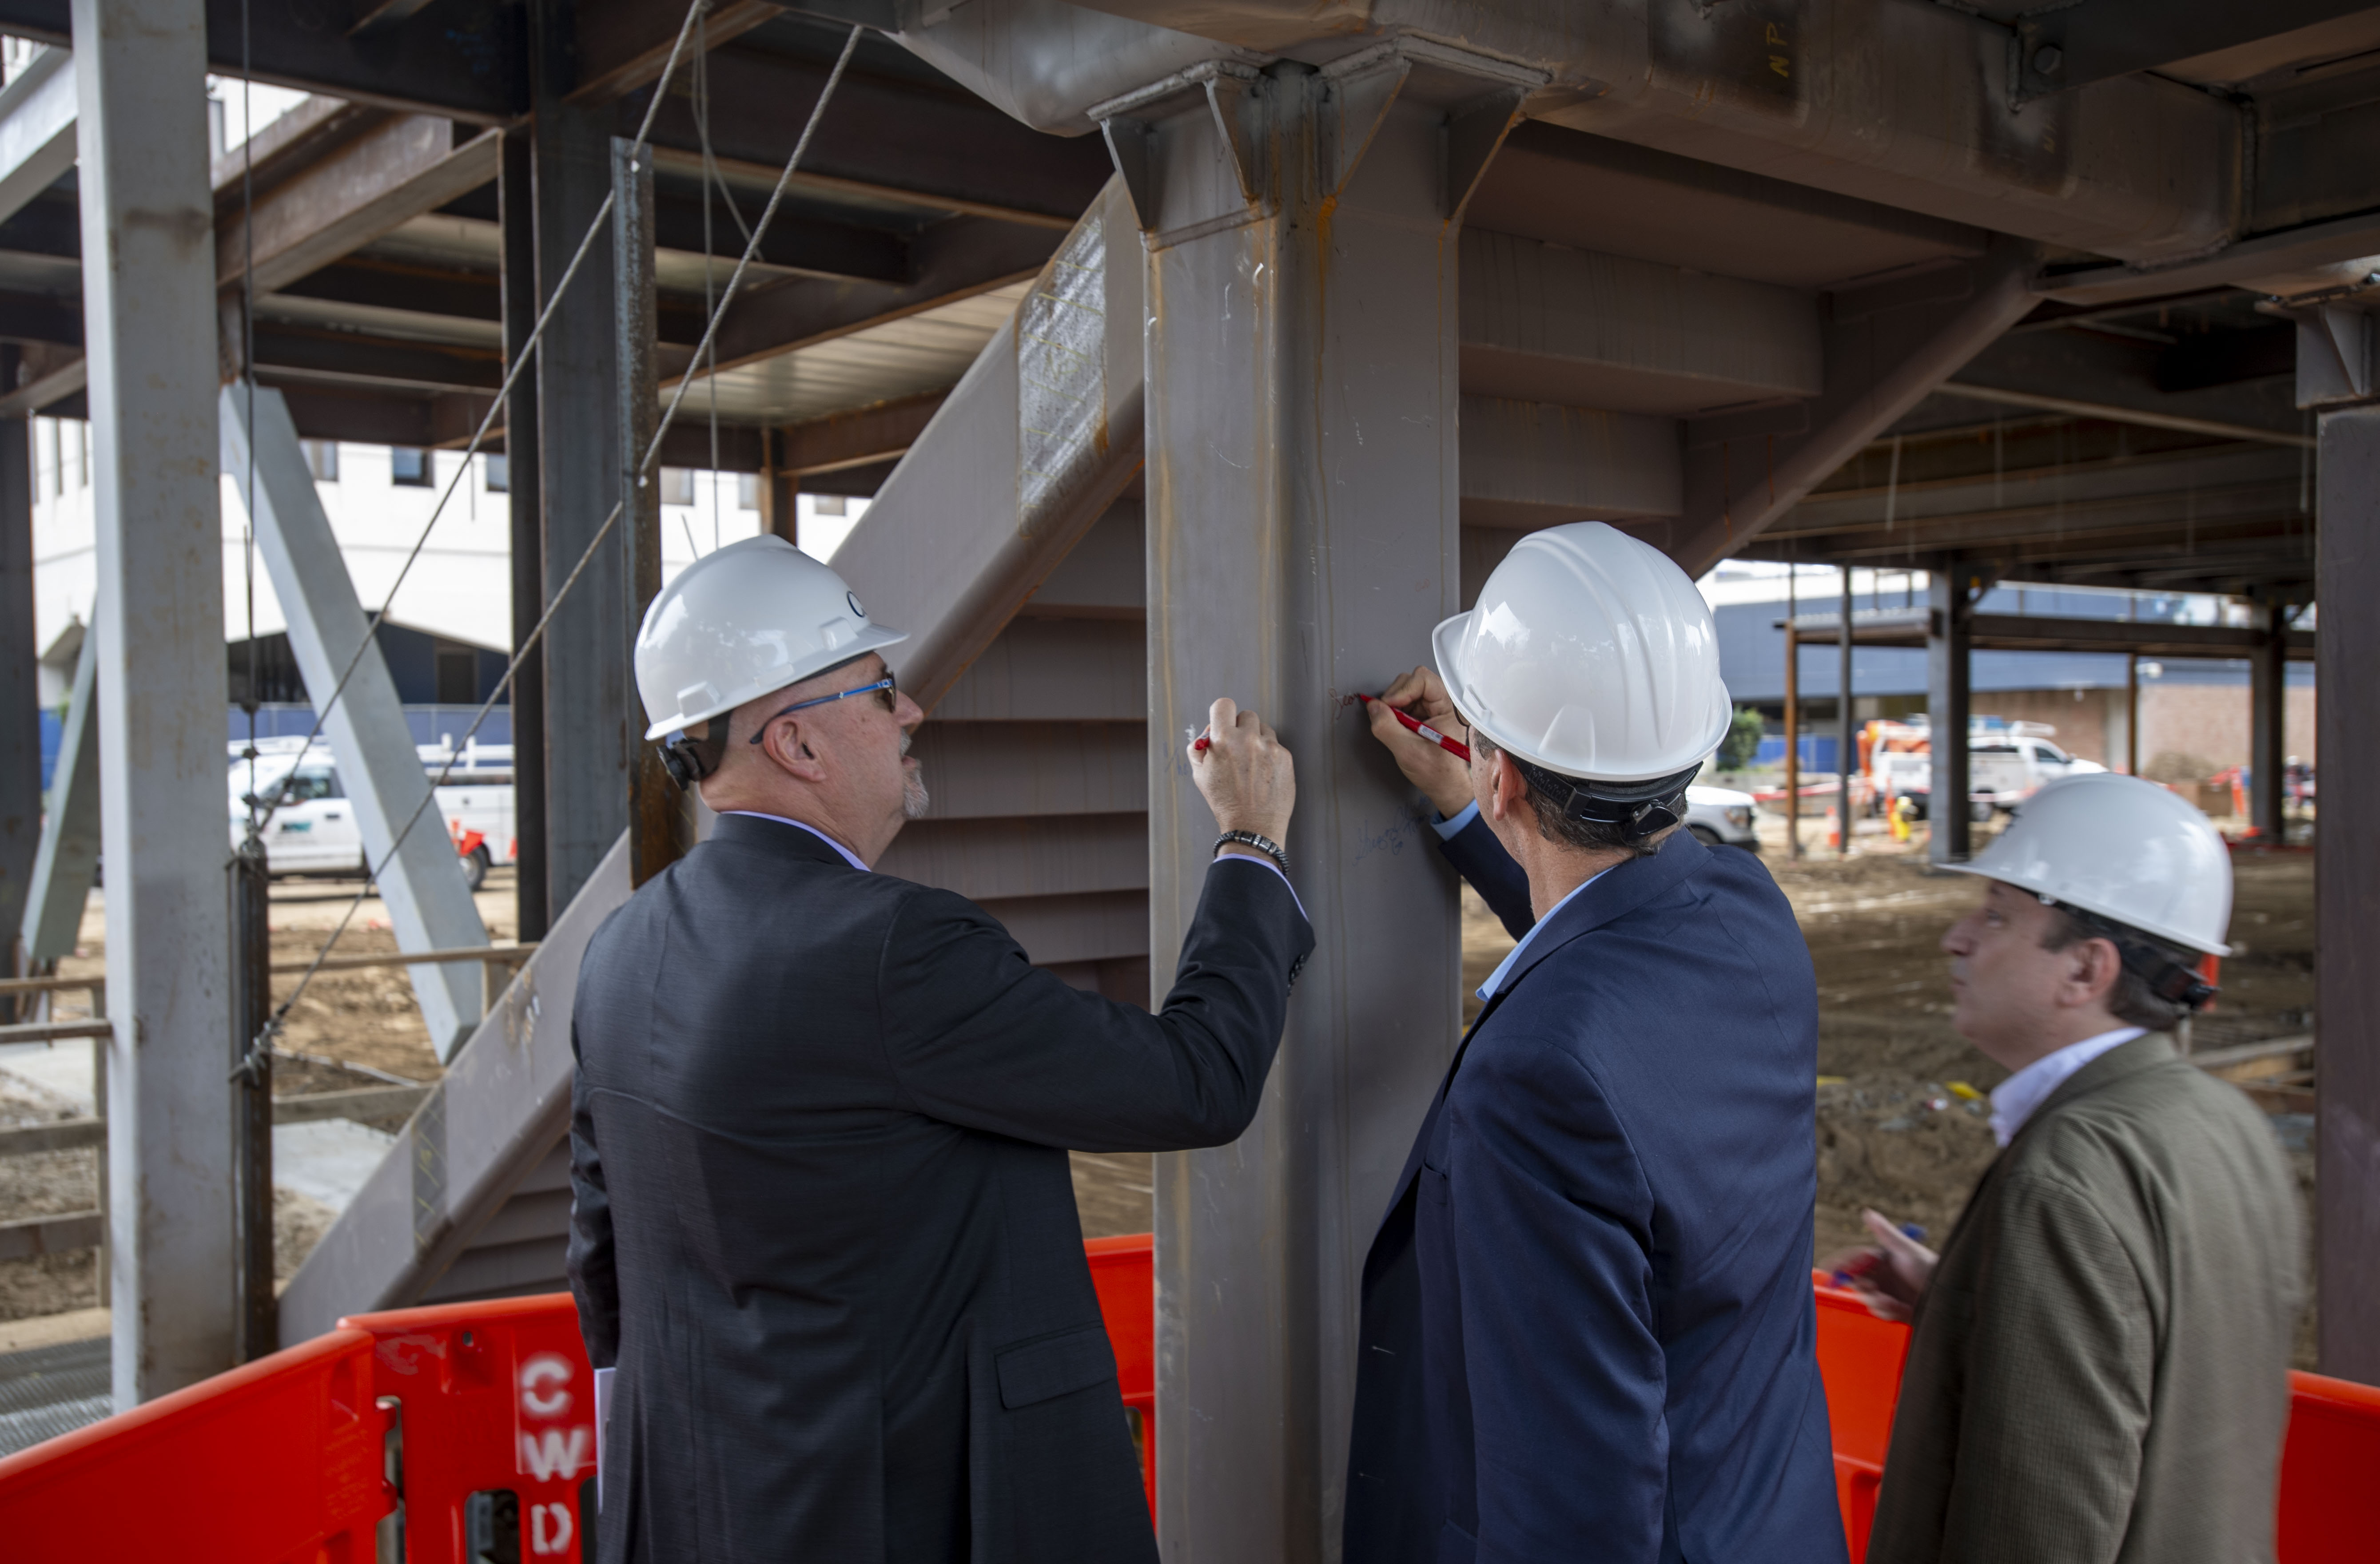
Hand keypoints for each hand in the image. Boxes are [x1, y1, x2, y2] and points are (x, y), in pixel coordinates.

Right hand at [1190, 697, 1294, 848]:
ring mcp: (1269, 747)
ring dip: (1257, 740)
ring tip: (1252, 765)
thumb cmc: (1224, 803)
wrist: (1252, 826)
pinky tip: (1264, 774)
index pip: (1223, 705)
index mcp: (1223, 740)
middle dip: (1241, 729)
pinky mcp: (1285, 757)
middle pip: (1246, 715)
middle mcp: (1247, 739)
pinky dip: (1270, 755)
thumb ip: (1199, 748)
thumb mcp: (1200, 775)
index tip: (1224, 724)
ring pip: (1263, 729)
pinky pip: (1276, 745)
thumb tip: (1209, 732)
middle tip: (1237, 750)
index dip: (1222, 714)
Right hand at [1366, 665, 1471, 818]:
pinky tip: (1398, 728)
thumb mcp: (1407, 751)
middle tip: (1388, 717)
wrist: (1446, 788)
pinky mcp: (1424, 714)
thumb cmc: (1435, 773)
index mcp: (1449, 707)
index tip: (1390, 707)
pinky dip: (1395, 712)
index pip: (1423, 679)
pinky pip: (1404, 702)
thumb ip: (1387, 727)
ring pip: (1406, 690)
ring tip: (1395, 726)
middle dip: (1396, 697)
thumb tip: (1372, 706)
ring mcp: (1433, 708)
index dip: (1403, 690)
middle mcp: (1442, 703)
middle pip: (1413, 681)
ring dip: (1394, 705)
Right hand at [1819, 1209, 1938, 1322]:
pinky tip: (1901, 1308)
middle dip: (1863, 1287)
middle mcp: (1882, 1275)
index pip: (1854, 1260)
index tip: (1829, 1270)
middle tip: (1873, 1289)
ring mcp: (1888, 1292)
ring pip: (1868, 1299)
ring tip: (1892, 1302)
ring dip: (1878, 1302)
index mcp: (1881, 1259)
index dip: (1841, 1264)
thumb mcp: (1907, 1249)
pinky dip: (1888, 1311)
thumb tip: (1867, 1212)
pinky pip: (1880, 1312)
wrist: (1950, 1296)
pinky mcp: (1895, 1309)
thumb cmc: (1931, 1267)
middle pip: (1858, 1281)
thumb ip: (1885, 1233)